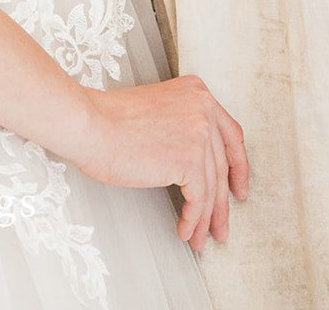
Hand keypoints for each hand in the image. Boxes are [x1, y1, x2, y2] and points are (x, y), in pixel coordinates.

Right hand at [70, 74, 248, 251]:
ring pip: (212, 187)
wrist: (90, 124)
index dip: (238, 166)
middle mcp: (204, 107)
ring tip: (198, 237)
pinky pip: (198, 199)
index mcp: (197, 91)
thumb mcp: (158, 111)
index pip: (230, 134)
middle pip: (223, 165)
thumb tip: (194, 166)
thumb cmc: (109, 119)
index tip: (238, 187)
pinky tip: (183, 230)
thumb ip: (182, 126)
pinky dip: (192, 219)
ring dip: (205, 218)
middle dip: (223, 202)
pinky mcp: (190, 159)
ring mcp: (199, 132)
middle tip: (221, 224)